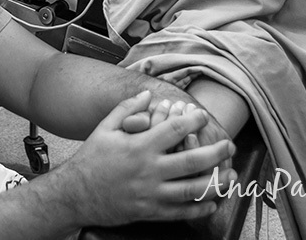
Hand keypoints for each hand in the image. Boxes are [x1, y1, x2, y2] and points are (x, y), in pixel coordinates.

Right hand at [55, 91, 236, 227]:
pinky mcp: (150, 211)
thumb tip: (149, 94)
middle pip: (191, 161)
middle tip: (229, 146)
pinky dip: (200, 209)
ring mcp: (150, 193)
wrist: (75, 194)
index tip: (202, 115)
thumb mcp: (105, 128)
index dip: (192, 120)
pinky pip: (180, 212)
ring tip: (230, 176)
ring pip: (192, 190)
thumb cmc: (91, 158)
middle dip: (215, 152)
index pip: (174, 130)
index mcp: (139, 146)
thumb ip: (127, 109)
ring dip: (215, 183)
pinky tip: (212, 203)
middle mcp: (148, 170)